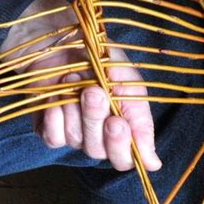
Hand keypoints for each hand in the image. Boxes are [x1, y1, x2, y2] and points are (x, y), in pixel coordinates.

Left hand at [0, 0, 161, 170]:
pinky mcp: (48, 130)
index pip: (124, 160)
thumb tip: (154, 165)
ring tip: (75, 80)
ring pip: (76, 141)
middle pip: (98, 152)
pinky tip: (58, 93)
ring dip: (75, 109)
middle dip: (95, 121)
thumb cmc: (103, 60)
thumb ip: (142, 124)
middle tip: (93, 92)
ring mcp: (73, 135)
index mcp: (122, 131)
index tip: (117, 122)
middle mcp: (98, 138)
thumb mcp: (130, 85)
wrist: (66, 39)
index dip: (120, 147)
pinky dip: (56, 114)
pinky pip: (54, 137)